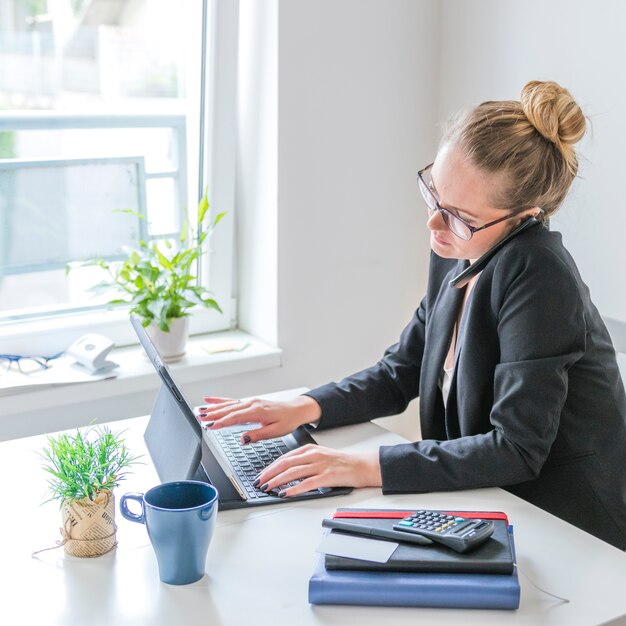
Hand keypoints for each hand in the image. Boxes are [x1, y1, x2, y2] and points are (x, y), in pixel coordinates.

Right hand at [197, 395, 321, 442]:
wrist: (296, 410)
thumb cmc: (288, 420)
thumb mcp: (275, 432)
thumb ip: (258, 435)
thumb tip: (242, 439)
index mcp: (258, 411)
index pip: (236, 417)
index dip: (222, 422)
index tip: (210, 426)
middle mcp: (252, 404)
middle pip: (229, 409)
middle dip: (213, 414)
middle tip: (199, 417)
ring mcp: (250, 402)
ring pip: (228, 404)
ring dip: (213, 408)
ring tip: (200, 410)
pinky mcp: (250, 402)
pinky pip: (232, 400)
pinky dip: (220, 400)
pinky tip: (209, 400)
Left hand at [254, 446, 381, 497]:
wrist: (362, 465)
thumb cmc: (341, 463)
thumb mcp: (320, 456)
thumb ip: (304, 461)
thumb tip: (286, 472)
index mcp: (309, 449)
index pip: (284, 458)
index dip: (270, 467)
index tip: (261, 475)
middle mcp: (313, 455)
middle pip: (285, 463)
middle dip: (269, 473)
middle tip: (258, 482)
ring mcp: (320, 465)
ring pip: (293, 472)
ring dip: (277, 481)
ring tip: (267, 488)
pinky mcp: (327, 476)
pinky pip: (307, 483)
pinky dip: (294, 489)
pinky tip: (286, 494)